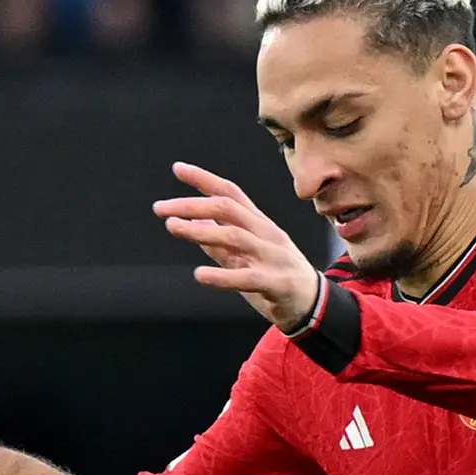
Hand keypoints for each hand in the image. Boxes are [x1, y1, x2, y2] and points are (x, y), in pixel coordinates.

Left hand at [151, 161, 324, 329]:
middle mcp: (266, 233)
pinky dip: (221, 276)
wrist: (314, 305)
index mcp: (258, 223)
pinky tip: (200, 275)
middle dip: (192, 205)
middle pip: (228, 209)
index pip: (231, 193)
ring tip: (173, 228)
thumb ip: (219, 242)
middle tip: (161, 208)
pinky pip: (246, 277)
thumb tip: (190, 224)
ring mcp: (272, 256)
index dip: (204, 179)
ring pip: (235, 236)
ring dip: (201, 231)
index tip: (177, 169)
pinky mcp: (274, 283)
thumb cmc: (274, 276)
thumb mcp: (245, 255)